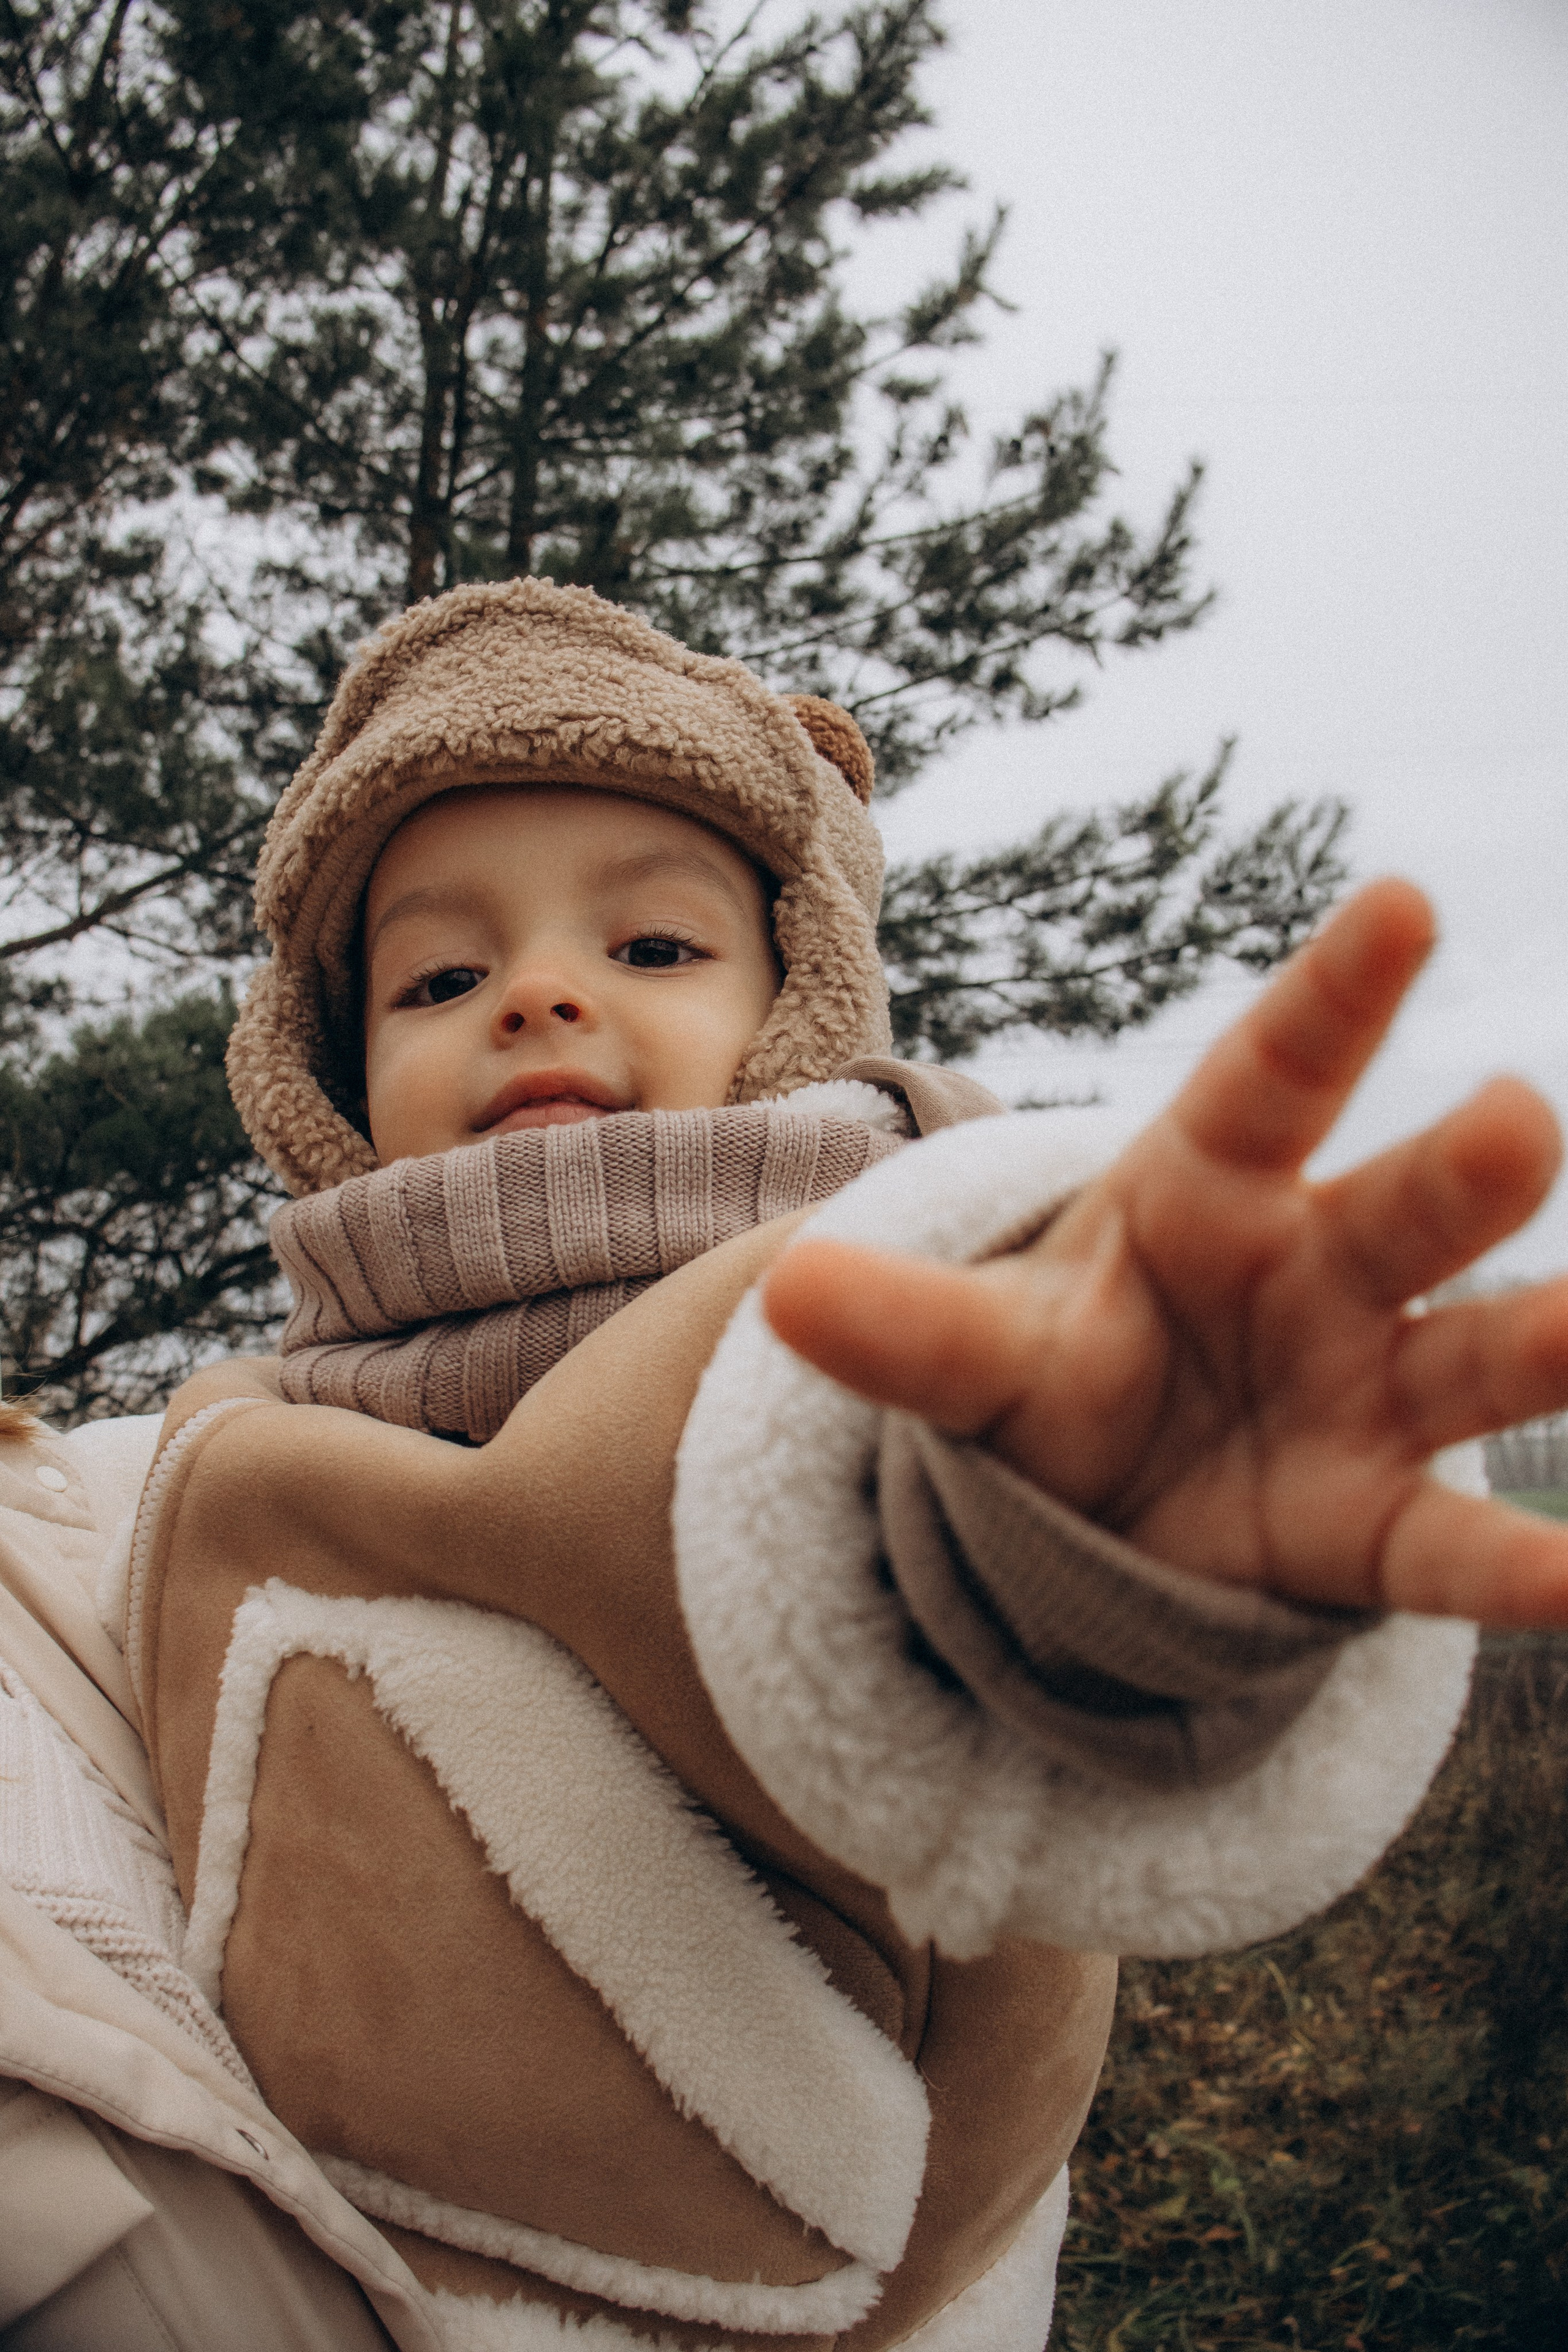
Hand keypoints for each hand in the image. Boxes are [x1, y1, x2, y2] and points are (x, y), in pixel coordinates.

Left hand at [763, 881, 1567, 1625]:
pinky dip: (1515, 1565)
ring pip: (1467, 1356)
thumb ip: (904, 1327)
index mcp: (1206, 1188)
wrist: (1095, 1492)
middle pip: (1394, 1210)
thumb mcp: (974, 1348)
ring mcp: (1361, 1395)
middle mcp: (1313, 1272)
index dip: (1332, 997)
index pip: (1269, 1077)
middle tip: (1518, 1120)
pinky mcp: (1368, 1524)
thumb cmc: (1057, 1366)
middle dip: (1460, 1169)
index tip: (1403, 904)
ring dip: (1541, 1341)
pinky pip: (1444, 1548)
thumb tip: (785, 1293)